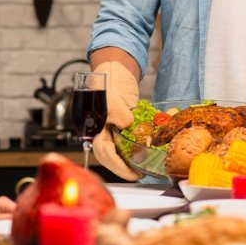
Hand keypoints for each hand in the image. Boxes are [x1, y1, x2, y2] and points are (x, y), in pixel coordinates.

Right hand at [92, 61, 140, 180]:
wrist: (114, 71)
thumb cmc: (106, 80)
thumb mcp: (110, 94)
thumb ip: (116, 110)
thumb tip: (127, 123)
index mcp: (94, 129)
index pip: (104, 154)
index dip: (119, 167)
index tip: (132, 173)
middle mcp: (104, 133)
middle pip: (113, 157)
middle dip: (127, 168)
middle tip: (142, 173)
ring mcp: (114, 131)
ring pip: (122, 151)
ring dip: (134, 160)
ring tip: (147, 166)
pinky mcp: (125, 127)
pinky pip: (131, 141)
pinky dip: (141, 146)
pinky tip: (151, 149)